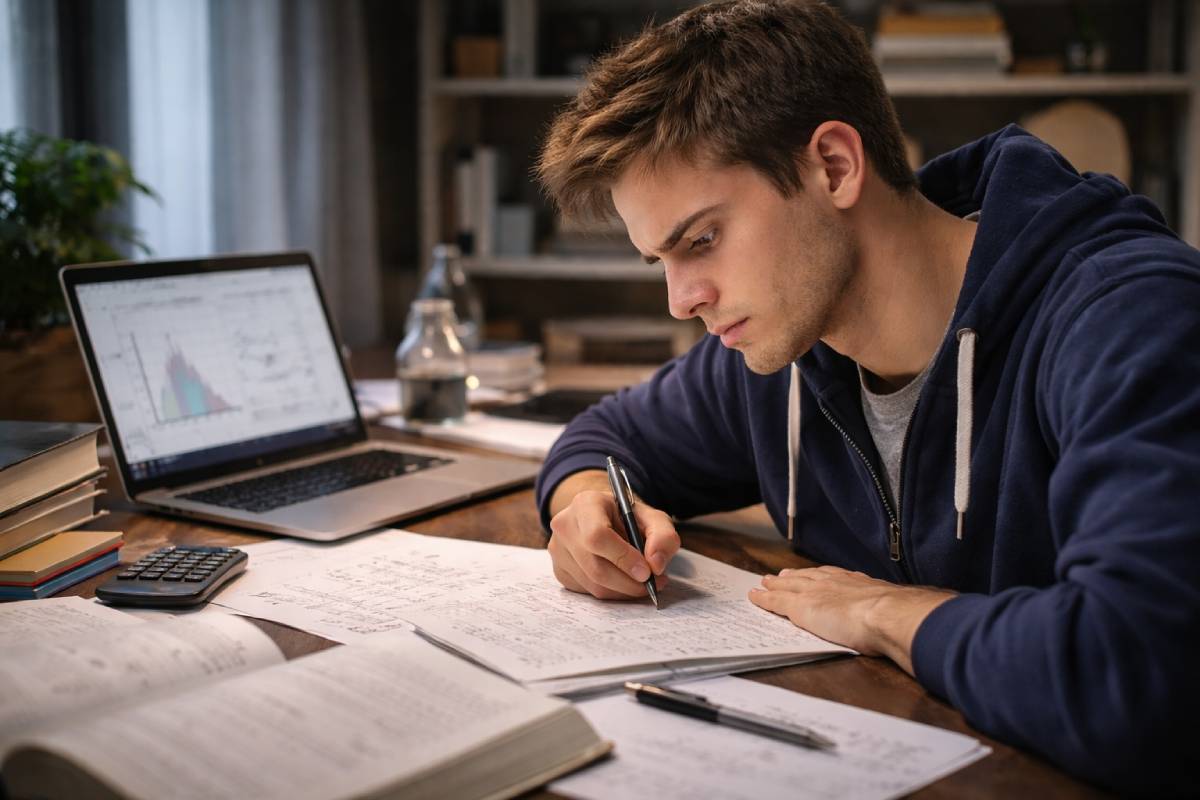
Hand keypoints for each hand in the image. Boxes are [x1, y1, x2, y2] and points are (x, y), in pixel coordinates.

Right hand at [548, 486, 679, 600]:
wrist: (603, 518)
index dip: (623, 558)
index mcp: (585, 504)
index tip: (647, 572)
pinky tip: (623, 581)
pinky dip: (612, 593)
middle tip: (653, 584)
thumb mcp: (653, 518)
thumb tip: (656, 565)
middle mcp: (565, 525)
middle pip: (595, 567)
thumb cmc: (628, 518)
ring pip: (593, 584)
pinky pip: (587, 592)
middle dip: (629, 582)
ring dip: (623, 591)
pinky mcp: (559, 570)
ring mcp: (558, 550)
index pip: (597, 536)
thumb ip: (663, 536)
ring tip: (643, 583)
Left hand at [749, 566, 954, 674]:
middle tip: (780, 575)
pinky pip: (775, 602)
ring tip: (764, 583)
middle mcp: (834, 582)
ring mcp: (816, 593)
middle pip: (807, 577)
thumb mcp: (894, 608)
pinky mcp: (800, 607)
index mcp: (857, 583)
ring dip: (774, 585)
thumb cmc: (897, 617)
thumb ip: (892, 611)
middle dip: (792, 577)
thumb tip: (908, 618)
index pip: (833, 576)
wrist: (886, 615)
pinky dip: (763, 599)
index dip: (819, 576)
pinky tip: (754, 597)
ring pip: (788, 587)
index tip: (812, 574)